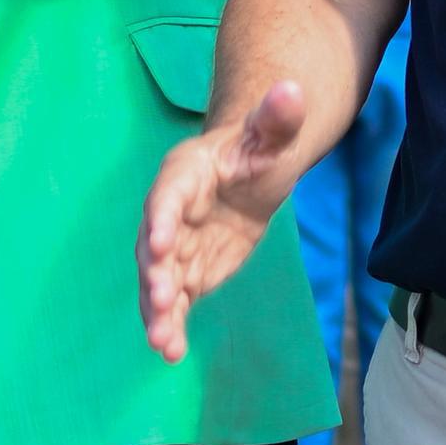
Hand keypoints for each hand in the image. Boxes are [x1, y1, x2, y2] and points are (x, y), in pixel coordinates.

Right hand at [137, 81, 311, 361]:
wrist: (253, 172)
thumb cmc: (258, 148)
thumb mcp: (272, 134)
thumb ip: (277, 117)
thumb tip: (291, 90)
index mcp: (184, 174)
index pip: (167, 196)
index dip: (161, 218)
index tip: (160, 243)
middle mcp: (168, 213)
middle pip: (155, 246)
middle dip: (155, 274)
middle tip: (161, 301)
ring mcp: (175, 247)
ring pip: (159, 281)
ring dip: (158, 311)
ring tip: (162, 344)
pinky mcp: (187, 273)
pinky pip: (175, 302)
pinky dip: (171, 326)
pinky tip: (171, 354)